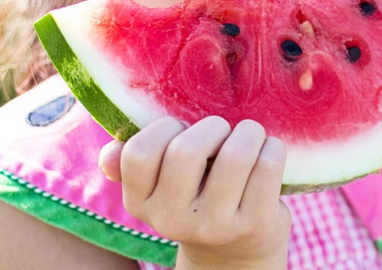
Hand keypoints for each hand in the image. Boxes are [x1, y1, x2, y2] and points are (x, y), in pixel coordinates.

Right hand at [99, 117, 290, 269]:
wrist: (235, 255)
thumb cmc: (198, 200)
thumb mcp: (161, 189)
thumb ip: (135, 165)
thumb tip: (109, 155)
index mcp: (141, 203)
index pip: (139, 153)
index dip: (165, 128)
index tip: (183, 130)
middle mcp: (173, 220)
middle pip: (187, 151)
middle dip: (212, 127)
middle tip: (223, 132)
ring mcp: (215, 225)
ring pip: (235, 155)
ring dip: (248, 133)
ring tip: (250, 137)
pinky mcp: (254, 224)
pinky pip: (267, 166)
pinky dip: (273, 148)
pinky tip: (268, 151)